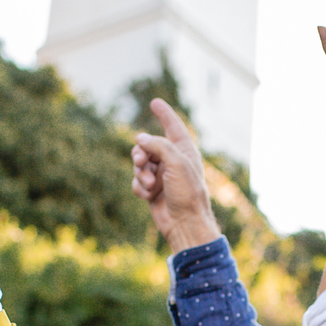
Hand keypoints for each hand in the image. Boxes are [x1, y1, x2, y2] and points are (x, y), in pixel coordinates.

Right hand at [131, 99, 221, 251]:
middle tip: (142, 162)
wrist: (184, 223)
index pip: (173, 127)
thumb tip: (141, 139)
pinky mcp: (152, 190)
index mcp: (184, 151)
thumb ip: (158, 145)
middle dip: (140, 153)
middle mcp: (172, 161)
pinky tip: (148, 196)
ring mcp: (161, 176)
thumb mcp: (176, 163)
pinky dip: (140, 187)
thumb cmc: (187, 193)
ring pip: (139, 164)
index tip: (154, 102)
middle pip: (147, 146)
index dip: (164, 114)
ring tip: (150, 185)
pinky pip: (137, 181)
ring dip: (141, 173)